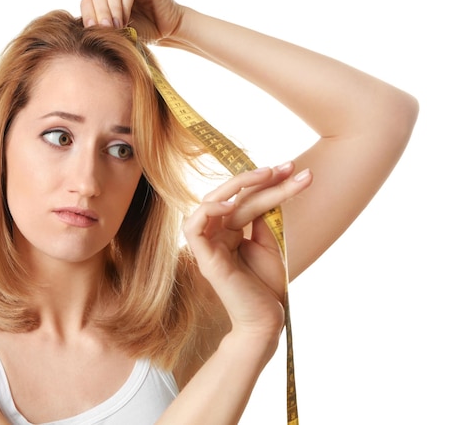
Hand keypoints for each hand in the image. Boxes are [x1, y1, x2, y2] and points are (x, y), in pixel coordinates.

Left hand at [80, 0, 182, 42]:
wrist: (165, 30)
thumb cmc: (140, 32)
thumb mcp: (116, 32)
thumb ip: (102, 28)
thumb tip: (82, 33)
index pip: (87, 1)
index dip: (88, 16)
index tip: (93, 32)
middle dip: (100, 13)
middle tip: (106, 30)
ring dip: (112, 7)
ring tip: (118, 25)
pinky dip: (124, 3)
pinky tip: (126, 18)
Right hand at [183, 162, 312, 337]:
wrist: (267, 320)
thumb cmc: (267, 285)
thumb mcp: (268, 244)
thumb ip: (261, 218)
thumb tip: (263, 191)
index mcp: (228, 231)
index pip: (243, 198)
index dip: (268, 183)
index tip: (295, 170)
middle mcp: (216, 235)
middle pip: (228, 196)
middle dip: (255, 177)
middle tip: (286, 167)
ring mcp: (208, 246)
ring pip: (211, 203)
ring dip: (237, 185)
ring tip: (268, 176)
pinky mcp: (205, 259)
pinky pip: (193, 227)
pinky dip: (208, 211)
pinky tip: (231, 204)